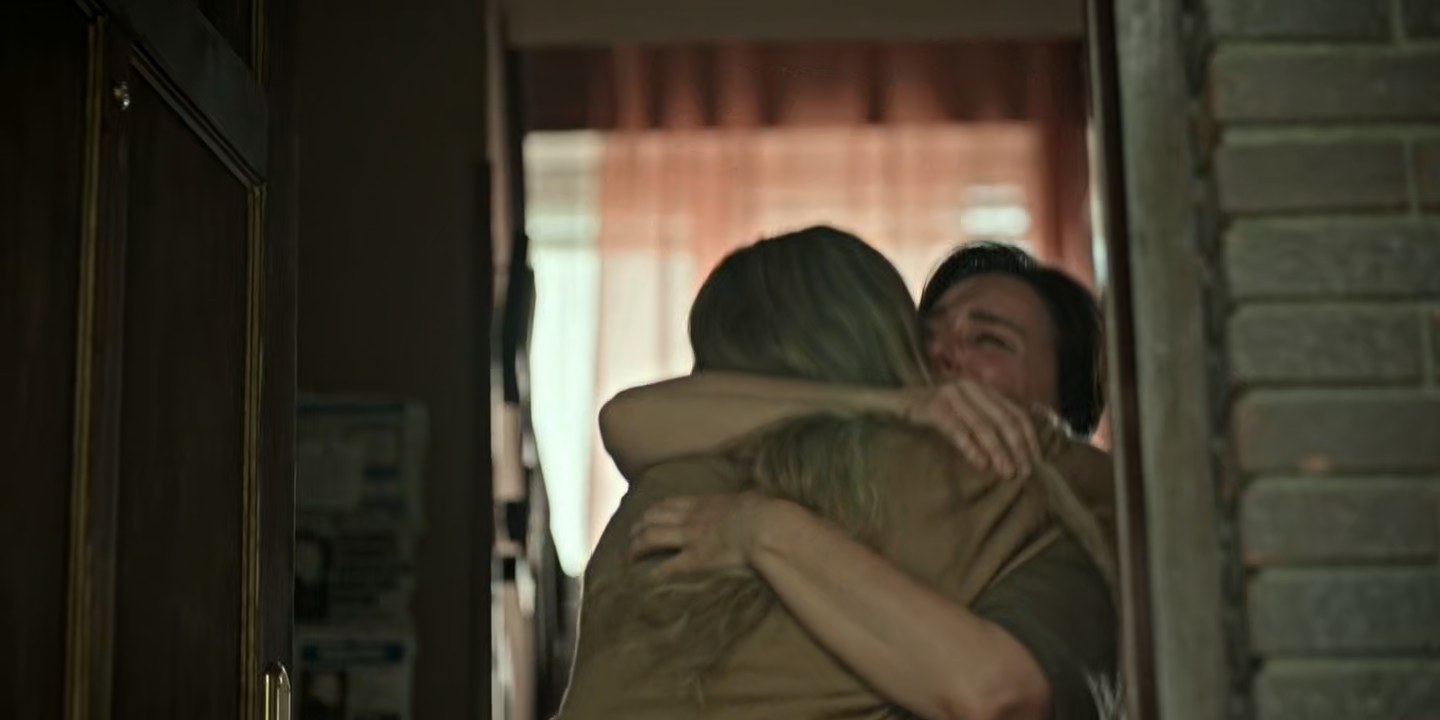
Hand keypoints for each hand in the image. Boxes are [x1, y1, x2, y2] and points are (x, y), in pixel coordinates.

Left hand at [628, 492, 767, 574]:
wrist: (767, 525)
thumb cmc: (766, 511)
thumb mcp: (749, 499)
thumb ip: (741, 502)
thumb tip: (750, 500)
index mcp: (704, 502)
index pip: (669, 503)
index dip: (652, 510)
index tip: (644, 517)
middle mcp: (691, 518)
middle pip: (652, 517)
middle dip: (636, 527)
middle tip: (629, 538)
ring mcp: (691, 537)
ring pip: (651, 537)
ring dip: (635, 547)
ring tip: (626, 557)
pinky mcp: (696, 559)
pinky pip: (667, 567)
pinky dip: (652, 573)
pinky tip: (642, 580)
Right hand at [903, 380, 1043, 478]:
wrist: (886, 403)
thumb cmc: (927, 413)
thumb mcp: (960, 414)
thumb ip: (983, 422)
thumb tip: (1014, 450)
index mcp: (981, 388)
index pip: (1015, 412)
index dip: (1029, 437)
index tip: (1036, 460)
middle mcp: (969, 387)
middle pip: (1004, 419)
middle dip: (1017, 447)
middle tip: (1023, 472)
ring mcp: (949, 394)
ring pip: (983, 425)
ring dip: (998, 451)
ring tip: (1006, 472)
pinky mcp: (931, 406)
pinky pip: (957, 429)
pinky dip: (971, 447)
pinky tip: (980, 463)